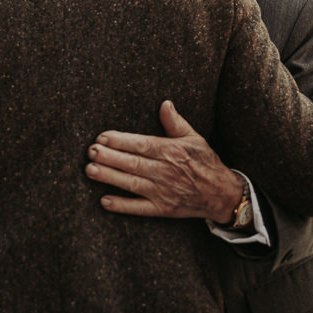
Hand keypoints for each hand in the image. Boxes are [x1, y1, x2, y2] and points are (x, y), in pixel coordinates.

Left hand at [86, 101, 244, 223]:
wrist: (221, 194)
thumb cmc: (205, 162)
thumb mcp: (194, 138)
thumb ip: (175, 122)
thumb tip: (164, 103)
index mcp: (172, 151)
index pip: (142, 145)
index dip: (121, 141)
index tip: (102, 137)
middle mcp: (166, 171)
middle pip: (133, 163)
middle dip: (110, 157)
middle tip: (91, 151)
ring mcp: (163, 192)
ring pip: (132, 184)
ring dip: (110, 177)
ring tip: (90, 170)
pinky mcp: (162, 209)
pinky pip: (139, 208)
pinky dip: (122, 206)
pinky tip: (104, 201)